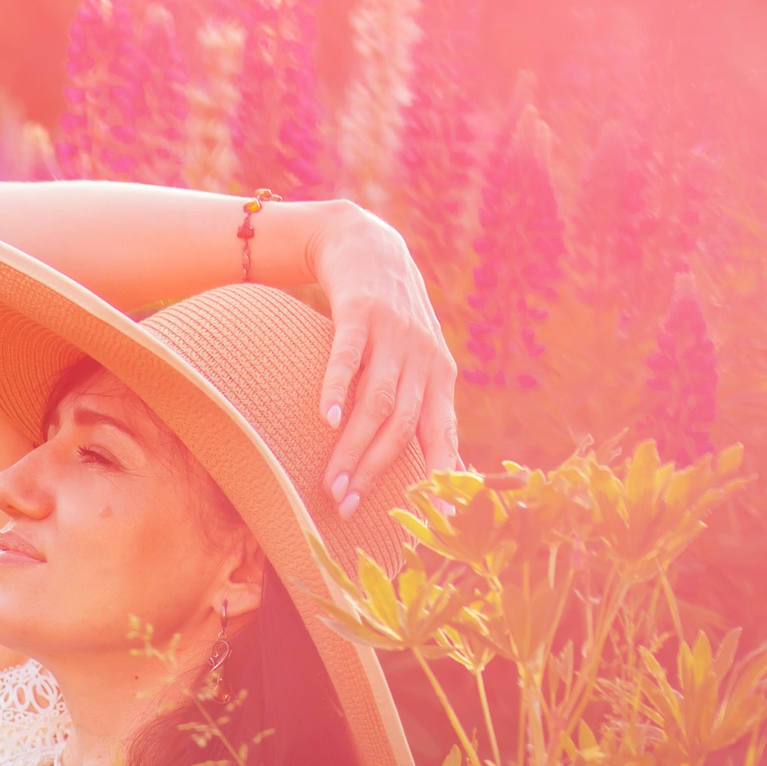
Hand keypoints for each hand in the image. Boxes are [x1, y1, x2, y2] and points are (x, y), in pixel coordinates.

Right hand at [306, 204, 460, 515]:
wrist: (366, 245)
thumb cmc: (385, 319)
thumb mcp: (412, 360)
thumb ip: (416, 404)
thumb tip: (424, 464)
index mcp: (440, 377)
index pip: (442, 436)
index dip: (434, 479)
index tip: (422, 520)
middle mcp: (423, 358)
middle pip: (402, 428)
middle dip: (375, 473)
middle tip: (346, 508)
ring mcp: (393, 334)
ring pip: (377, 402)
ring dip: (352, 447)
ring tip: (330, 483)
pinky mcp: (361, 312)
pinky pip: (348, 356)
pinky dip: (337, 388)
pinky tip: (324, 418)